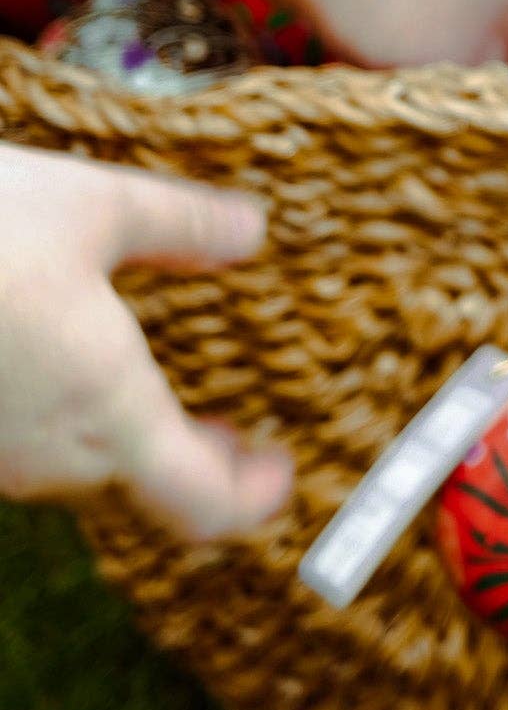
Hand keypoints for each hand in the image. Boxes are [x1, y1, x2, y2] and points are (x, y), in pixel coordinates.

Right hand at [0, 146, 291, 537]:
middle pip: (139, 477)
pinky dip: (61, 411)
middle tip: (244, 442)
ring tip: (153, 390)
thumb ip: (186, 224)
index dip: (251, 502)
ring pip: (74, 459)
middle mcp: (48, 452)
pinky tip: (61, 359)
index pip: (201, 505)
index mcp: (109, 407)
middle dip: (196, 459)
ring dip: (124, 434)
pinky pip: (20, 435)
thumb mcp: (98, 204)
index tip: (280, 476)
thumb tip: (253, 231)